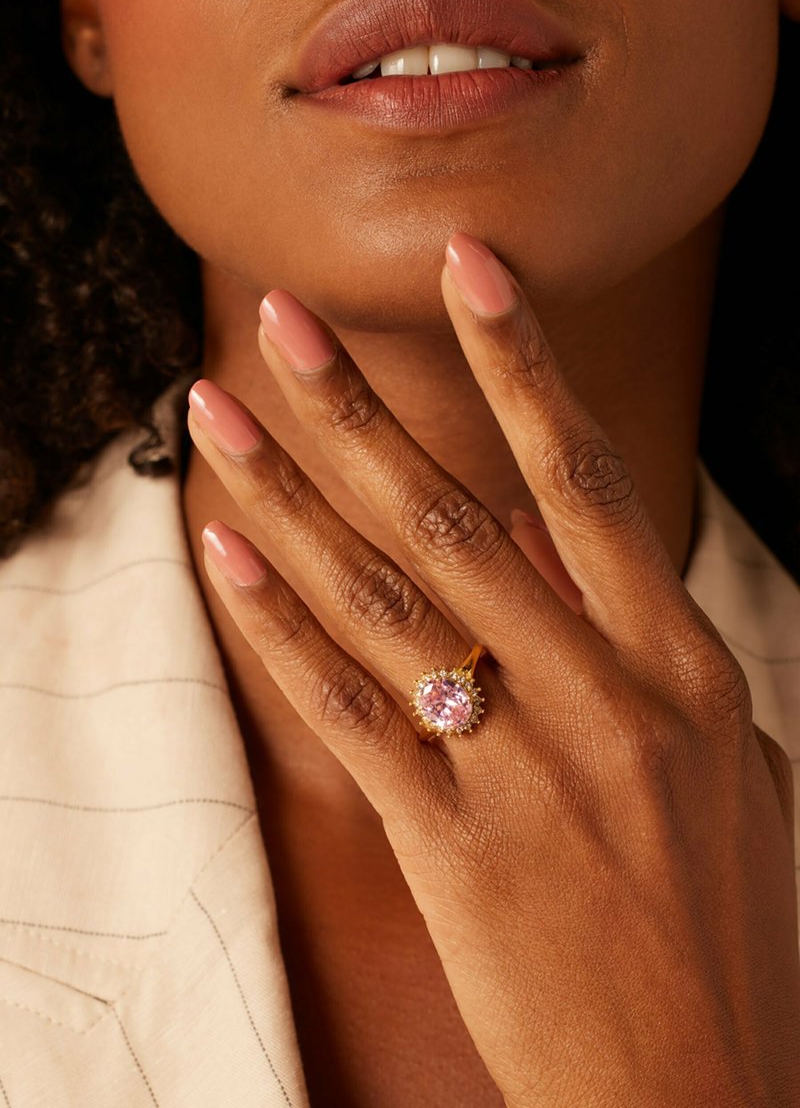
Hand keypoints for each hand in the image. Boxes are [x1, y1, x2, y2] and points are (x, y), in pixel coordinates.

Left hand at [187, 233, 799, 1106]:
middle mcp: (603, 697)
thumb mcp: (725, 766)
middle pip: (458, 515)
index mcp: (682, 665)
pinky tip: (227, 553)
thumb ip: (646, 657)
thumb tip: (571, 564)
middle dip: (361, 405)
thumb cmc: (725, 923)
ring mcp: (525, 770)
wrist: (705, 1090)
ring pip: (385, 598)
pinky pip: (350, 713)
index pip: (587, 479)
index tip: (470, 269)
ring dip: (290, 493)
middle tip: (282, 316)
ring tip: (217, 413)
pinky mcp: (454, 848)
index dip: (521, 364)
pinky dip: (283, 626)